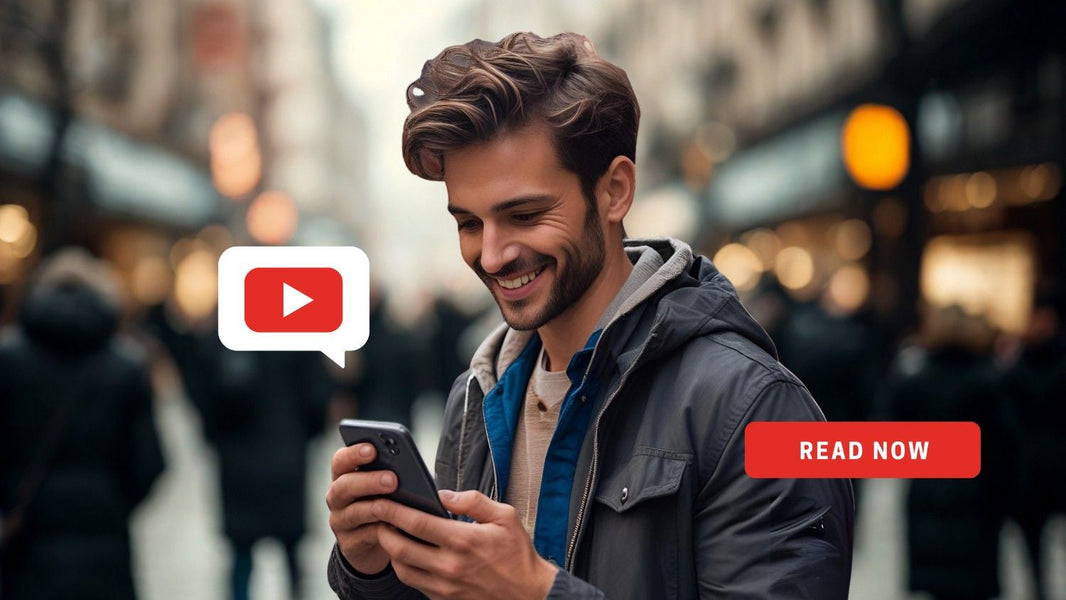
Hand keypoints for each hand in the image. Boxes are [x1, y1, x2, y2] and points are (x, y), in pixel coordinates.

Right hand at [325, 443, 398, 573]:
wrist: (376, 542)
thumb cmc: (386, 502)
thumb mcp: (389, 486)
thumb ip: (396, 475)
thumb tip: (421, 476)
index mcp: (344, 475)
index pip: (340, 460)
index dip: (353, 454)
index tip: (372, 448)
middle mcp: (337, 497)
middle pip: (344, 486)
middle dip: (368, 481)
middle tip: (393, 479)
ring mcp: (340, 520)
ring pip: (354, 512)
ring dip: (376, 507)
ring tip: (397, 504)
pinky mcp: (349, 543)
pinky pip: (365, 535)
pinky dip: (382, 530)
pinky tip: (397, 526)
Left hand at [373, 490, 557, 599]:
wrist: (529, 594)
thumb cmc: (518, 555)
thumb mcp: (505, 516)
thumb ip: (473, 501)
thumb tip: (443, 494)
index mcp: (463, 541)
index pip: (416, 523)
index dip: (394, 510)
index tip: (382, 500)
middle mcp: (449, 566)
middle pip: (400, 548)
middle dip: (383, 530)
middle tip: (377, 516)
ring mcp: (444, 586)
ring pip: (402, 568)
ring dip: (390, 550)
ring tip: (389, 533)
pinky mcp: (443, 598)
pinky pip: (414, 582)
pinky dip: (405, 566)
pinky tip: (408, 553)